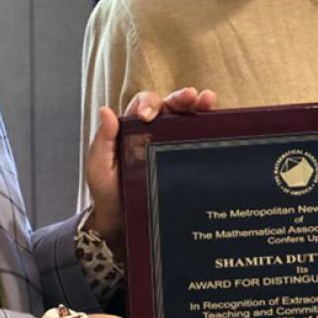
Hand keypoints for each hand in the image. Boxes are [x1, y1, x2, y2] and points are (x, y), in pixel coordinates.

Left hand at [85, 88, 216, 260]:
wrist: (122, 222)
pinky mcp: (183, 161)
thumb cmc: (108, 191)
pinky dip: (208, 129)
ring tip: (208, 100)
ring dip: (198, 106)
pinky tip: (218, 123)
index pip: (144, 104)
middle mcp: (154, 131)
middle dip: (180, 98)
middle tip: (191, 96)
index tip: (147, 116)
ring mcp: (170, 145)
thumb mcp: (99, 164)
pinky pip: (196, 141)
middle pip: (170, 107)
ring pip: (186, 119)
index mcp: (133, 127)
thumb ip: (103, 139)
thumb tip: (106, 111)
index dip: (149, 103)